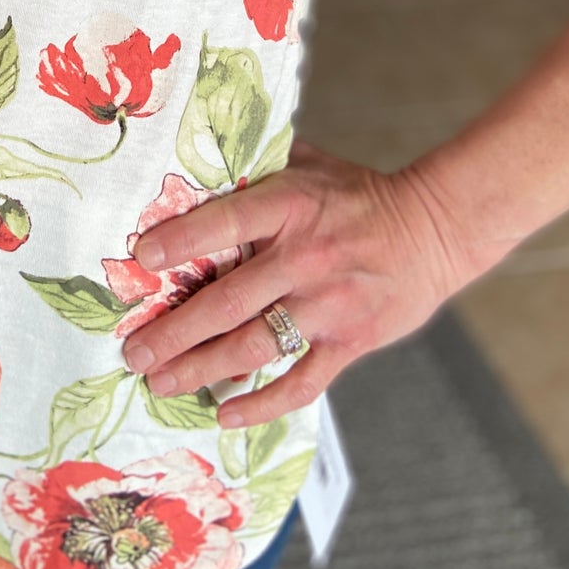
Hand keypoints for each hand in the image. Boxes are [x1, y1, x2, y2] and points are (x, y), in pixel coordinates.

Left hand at [118, 139, 474, 427]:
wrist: (435, 228)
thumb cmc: (359, 194)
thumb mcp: (309, 164)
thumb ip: (258, 164)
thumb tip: (199, 155)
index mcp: (291, 205)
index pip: (225, 221)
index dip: (181, 240)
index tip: (140, 260)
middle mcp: (305, 257)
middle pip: (228, 299)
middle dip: (174, 330)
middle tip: (133, 351)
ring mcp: (328, 304)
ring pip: (254, 345)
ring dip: (201, 368)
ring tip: (160, 382)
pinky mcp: (351, 342)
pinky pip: (301, 382)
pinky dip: (262, 403)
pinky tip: (225, 413)